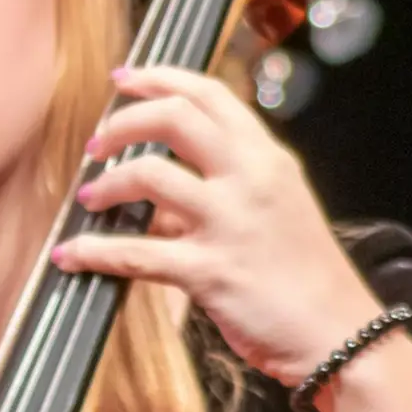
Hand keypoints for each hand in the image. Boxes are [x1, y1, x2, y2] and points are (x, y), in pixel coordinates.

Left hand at [51, 66, 384, 380]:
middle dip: (123, 122)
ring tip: (90, 197)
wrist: (340, 334)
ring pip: (148, 175)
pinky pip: (135, 252)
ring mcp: (229, 223)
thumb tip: (164, 188)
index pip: (209, 94)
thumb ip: (230, 185)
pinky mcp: (210, 272)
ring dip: (106, 183)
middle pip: (174, 117)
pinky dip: (93, 251)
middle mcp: (250, 179)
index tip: (124, 77)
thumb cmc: (308, 276)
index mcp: (268, 158)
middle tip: (97, 143)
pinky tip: (71, 254)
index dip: (159, 77)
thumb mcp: (282, 207)